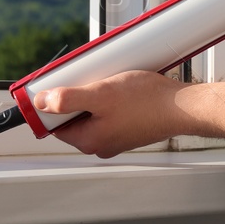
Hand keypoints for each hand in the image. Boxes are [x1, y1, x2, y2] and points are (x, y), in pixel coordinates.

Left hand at [32, 70, 185, 157]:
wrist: (182, 107)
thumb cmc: (147, 102)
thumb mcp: (101, 94)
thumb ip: (68, 99)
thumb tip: (42, 103)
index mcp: (89, 141)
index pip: (55, 126)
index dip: (51, 105)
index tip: (54, 87)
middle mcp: (102, 144)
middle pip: (74, 119)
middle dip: (77, 97)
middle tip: (87, 80)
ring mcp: (117, 137)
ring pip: (93, 114)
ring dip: (95, 97)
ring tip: (107, 81)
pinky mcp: (131, 128)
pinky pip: (110, 113)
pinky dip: (111, 100)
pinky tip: (121, 87)